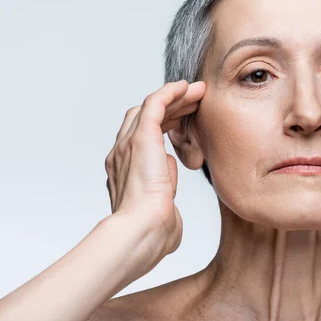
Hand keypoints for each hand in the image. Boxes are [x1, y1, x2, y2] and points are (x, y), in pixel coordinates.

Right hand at [104, 79, 205, 257]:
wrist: (141, 234)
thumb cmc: (153, 233)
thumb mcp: (163, 210)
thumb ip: (165, 190)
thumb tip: (169, 171)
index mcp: (126, 173)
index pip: (144, 139)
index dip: (165, 125)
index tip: (187, 121)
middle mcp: (122, 154)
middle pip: (145, 118)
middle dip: (172, 107)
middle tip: (195, 101)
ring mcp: (128, 145)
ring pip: (151, 107)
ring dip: (175, 96)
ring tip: (198, 91)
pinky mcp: (140, 138)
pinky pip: (155, 104)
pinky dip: (170, 92)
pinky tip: (187, 86)